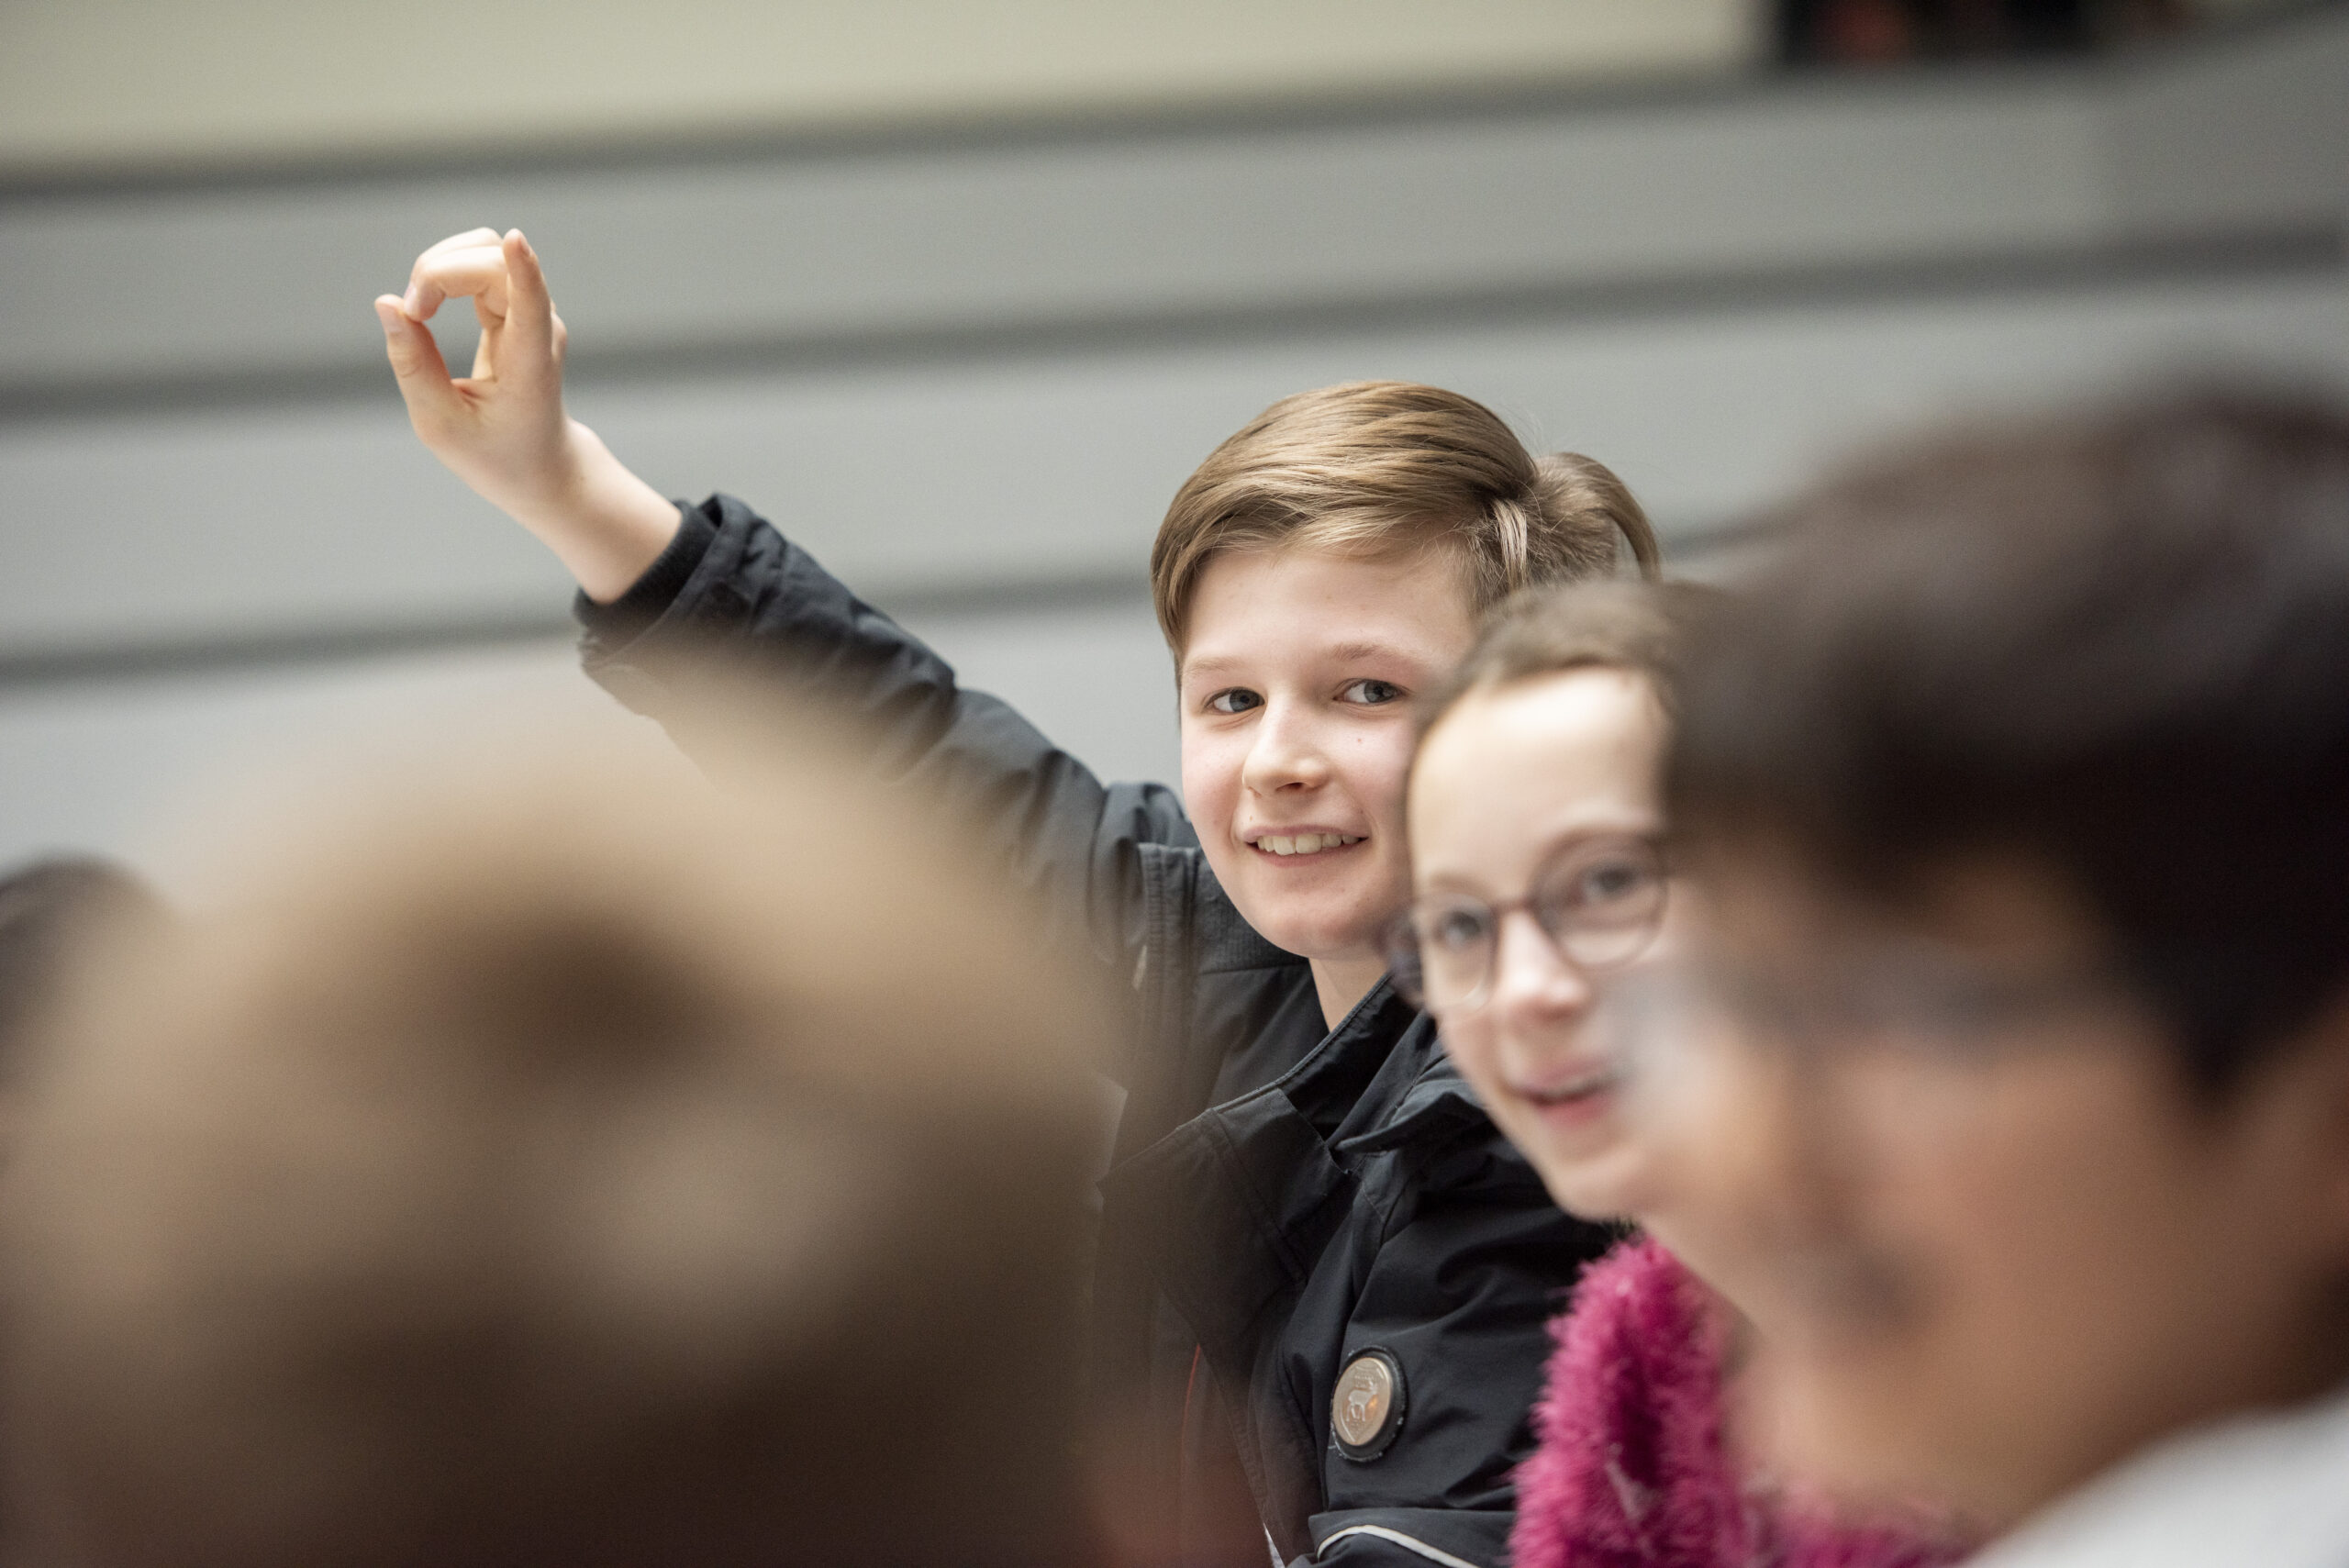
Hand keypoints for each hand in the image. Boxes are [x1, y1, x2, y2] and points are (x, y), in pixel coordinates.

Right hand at [374, 229, 677, 601]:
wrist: (541, 467)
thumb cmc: (495, 455)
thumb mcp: (441, 425)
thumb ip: (413, 365)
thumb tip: (387, 303)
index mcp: (530, 365)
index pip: (532, 304)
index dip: (522, 268)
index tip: (516, 240)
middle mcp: (538, 329)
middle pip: (492, 259)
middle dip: (437, 271)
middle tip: (411, 316)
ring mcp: (531, 314)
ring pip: (485, 252)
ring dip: (437, 267)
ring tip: (417, 313)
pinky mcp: (515, 308)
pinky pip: (479, 264)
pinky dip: (443, 274)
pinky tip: (427, 307)